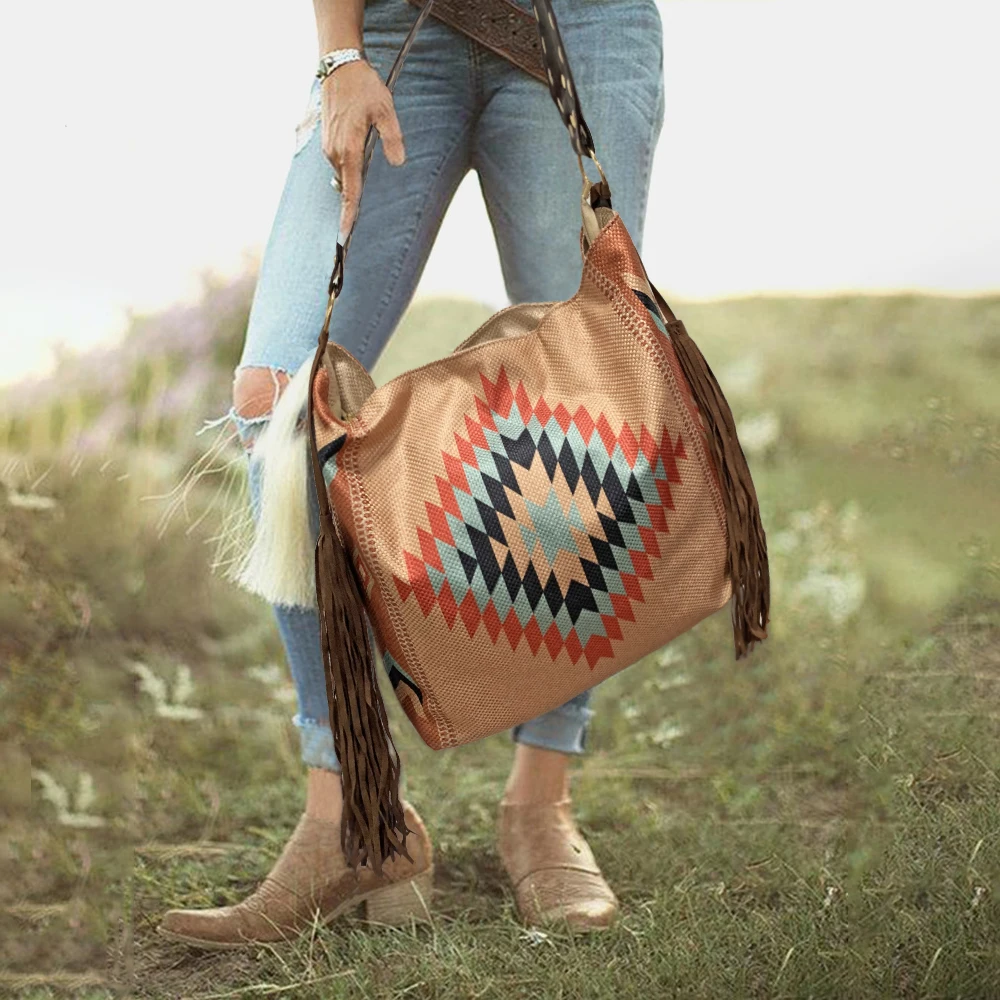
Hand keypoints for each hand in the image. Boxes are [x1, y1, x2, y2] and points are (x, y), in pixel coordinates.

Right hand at [321, 60, 406, 236]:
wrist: (339, 65)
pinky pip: (340, 163)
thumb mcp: (385, 110)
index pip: (350, 191)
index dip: (348, 214)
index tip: (344, 235)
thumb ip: (392, 138)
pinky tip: (359, 159)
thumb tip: (398, 162)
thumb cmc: (364, 87)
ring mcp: (329, 147)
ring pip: (345, 174)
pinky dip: (349, 169)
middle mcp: (335, 153)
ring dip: (353, 181)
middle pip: (348, 186)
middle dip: (353, 202)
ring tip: (363, 179)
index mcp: (348, 150)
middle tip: (357, 222)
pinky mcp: (328, 140)